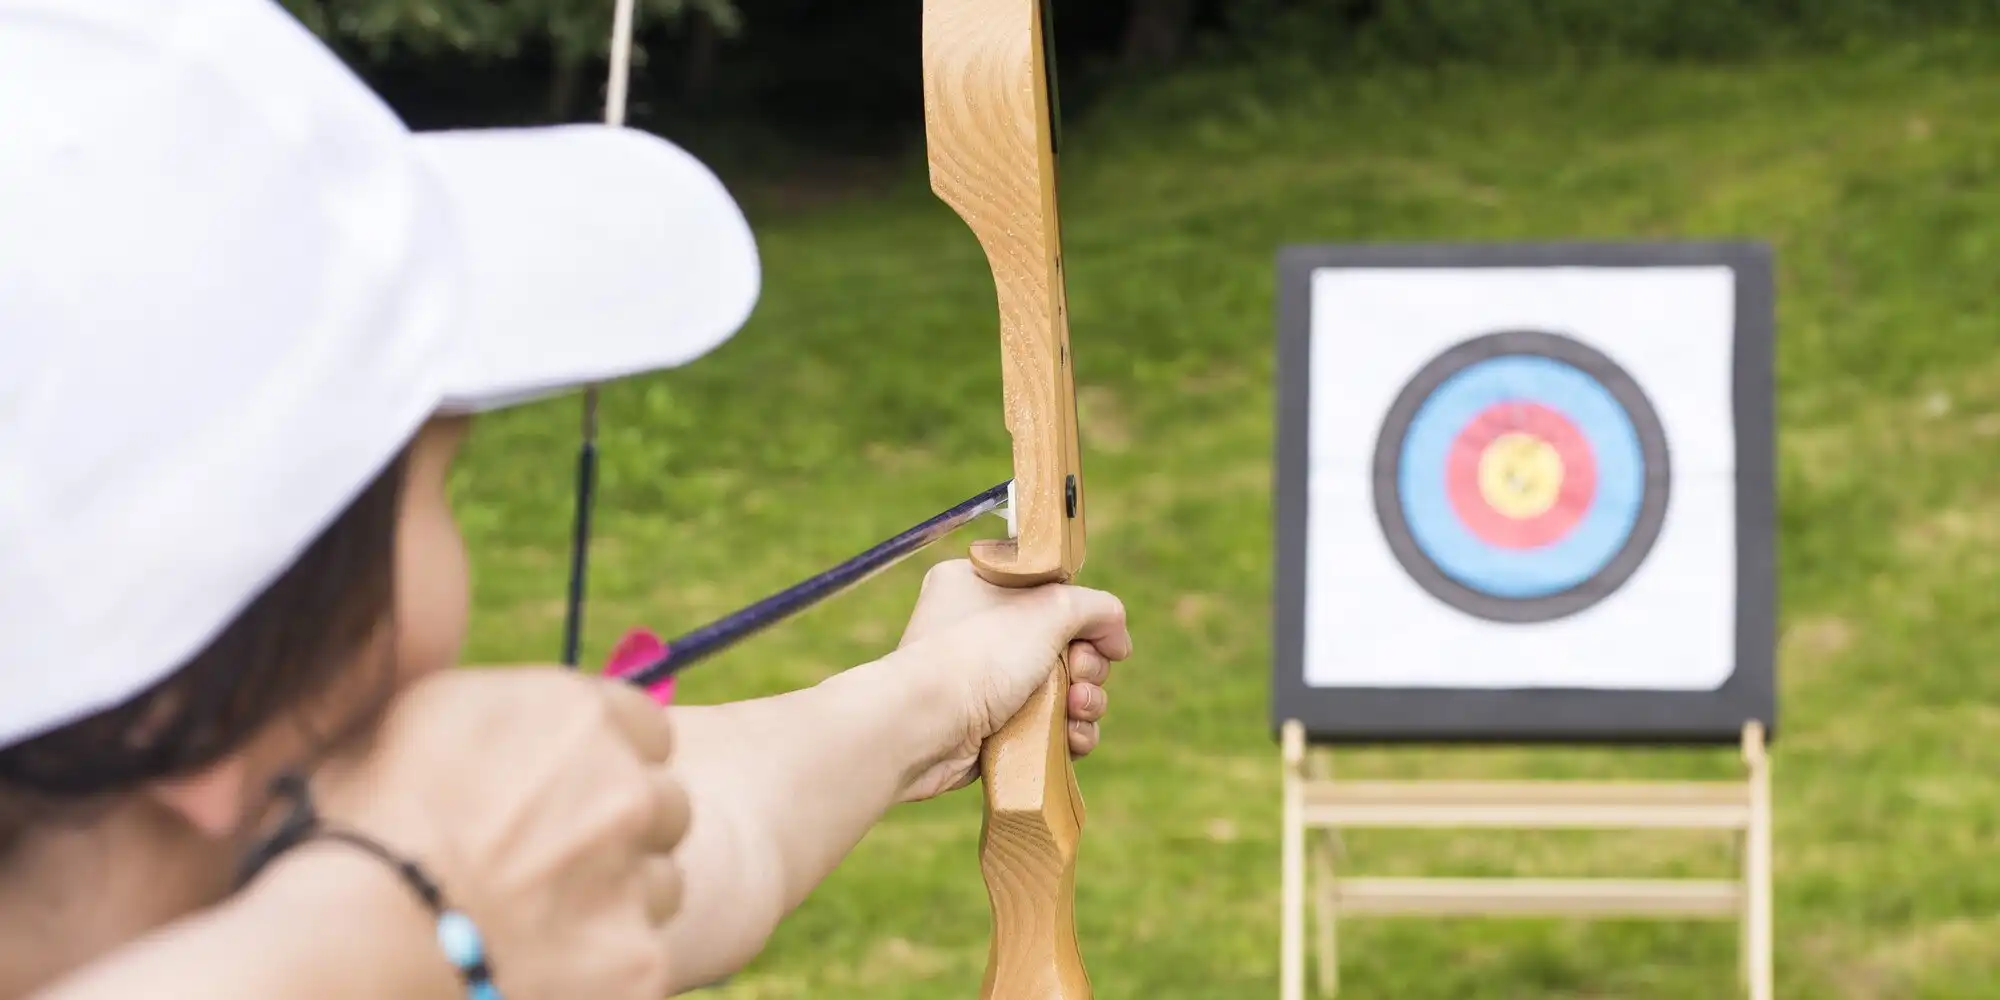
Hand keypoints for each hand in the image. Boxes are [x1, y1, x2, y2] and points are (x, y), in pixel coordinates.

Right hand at [305, 668, 690, 999]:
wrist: (353, 944)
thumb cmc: (353, 830)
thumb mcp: (413, 725)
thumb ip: (496, 714)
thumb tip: (511, 725)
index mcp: (574, 715)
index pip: (646, 727)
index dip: (611, 760)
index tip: (573, 790)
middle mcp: (624, 788)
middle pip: (663, 805)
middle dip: (622, 832)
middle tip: (554, 865)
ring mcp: (637, 878)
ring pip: (661, 886)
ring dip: (615, 903)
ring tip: (534, 928)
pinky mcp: (639, 964)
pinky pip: (639, 964)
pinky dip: (600, 973)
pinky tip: (534, 974)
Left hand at [894, 560, 1131, 800]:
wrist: (923, 727)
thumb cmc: (977, 656)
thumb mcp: (1048, 609)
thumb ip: (1096, 607)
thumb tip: (1116, 633)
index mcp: (981, 585)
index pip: (1051, 591)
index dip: (1085, 616)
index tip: (1103, 637)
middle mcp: (982, 630)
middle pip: (1066, 643)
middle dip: (1088, 666)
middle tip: (1078, 675)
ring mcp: (986, 682)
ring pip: (1064, 689)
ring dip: (1085, 702)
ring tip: (1075, 709)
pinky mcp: (993, 727)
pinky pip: (1049, 725)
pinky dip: (1068, 732)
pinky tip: (1071, 737)